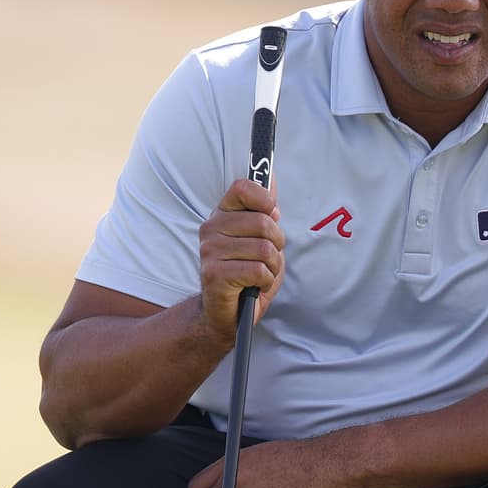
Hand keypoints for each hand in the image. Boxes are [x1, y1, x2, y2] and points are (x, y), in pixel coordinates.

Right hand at [198, 179, 283, 341]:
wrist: (228, 313)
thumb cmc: (248, 274)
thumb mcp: (262, 238)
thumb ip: (266, 210)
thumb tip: (271, 175)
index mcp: (222, 215)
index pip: (243, 188)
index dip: (265, 199)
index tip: (272, 214)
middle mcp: (211, 229)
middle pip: (264, 222)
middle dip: (277, 244)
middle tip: (268, 257)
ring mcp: (210, 251)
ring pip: (264, 249)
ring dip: (272, 267)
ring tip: (261, 274)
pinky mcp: (214, 274)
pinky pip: (258, 270)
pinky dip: (265, 281)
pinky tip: (255, 286)